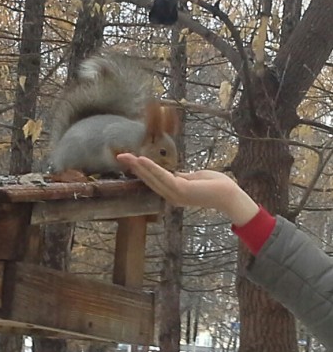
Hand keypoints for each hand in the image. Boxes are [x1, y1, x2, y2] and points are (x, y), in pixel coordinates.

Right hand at [116, 153, 258, 225]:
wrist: (230, 195)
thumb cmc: (216, 185)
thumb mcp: (194, 177)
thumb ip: (181, 176)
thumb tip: (172, 172)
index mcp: (172, 192)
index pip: (152, 179)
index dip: (140, 169)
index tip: (128, 159)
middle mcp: (170, 196)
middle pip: (148, 179)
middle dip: (134, 167)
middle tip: (120, 155)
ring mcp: (174, 195)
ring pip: (152, 178)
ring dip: (139, 166)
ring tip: (127, 156)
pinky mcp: (180, 191)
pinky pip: (162, 177)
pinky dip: (151, 168)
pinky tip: (142, 160)